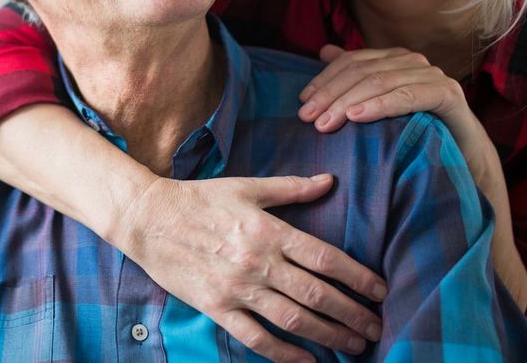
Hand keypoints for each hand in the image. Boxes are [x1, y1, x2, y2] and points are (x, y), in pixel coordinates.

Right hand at [112, 174, 386, 361]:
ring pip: (293, 319)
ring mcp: (237, 288)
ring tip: (354, 345)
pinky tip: (307, 360)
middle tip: (376, 327)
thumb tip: (329, 181)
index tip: (380, 290)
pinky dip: (284, 353)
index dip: (357, 277)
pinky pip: (256, 337)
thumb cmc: (198, 199)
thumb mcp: (245, 187)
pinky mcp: (216, 307)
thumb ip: (291, 188)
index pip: (325, 258)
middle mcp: (257, 262)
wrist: (147, 218)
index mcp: (268, 230)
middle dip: (352, 314)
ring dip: (329, 336)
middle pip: (317, 294)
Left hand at [296, 45, 489, 178]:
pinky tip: (357, 117)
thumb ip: (355, 76)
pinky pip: (407, 96)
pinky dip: (380, 105)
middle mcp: (411, 61)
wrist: (464, 156)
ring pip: (380, 82)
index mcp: (393, 58)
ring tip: (326, 123)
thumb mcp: (380, 104)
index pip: (351, 61)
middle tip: (308, 118)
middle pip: (361, 71)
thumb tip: (324, 50)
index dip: (324, 80)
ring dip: (348, 102)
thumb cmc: (417, 129)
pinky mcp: (447, 93)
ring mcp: (431, 74)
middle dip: (331, 94)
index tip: (303, 102)